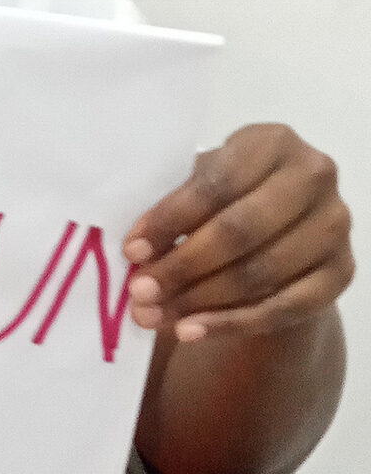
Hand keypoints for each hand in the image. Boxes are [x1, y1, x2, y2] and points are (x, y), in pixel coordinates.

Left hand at [124, 123, 352, 341]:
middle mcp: (312, 178)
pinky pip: (285, 308)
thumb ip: (173, 209)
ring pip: (260, 273)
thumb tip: (137, 257)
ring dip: (199, 300)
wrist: (279, 223)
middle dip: (183, 266)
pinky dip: (232, 323)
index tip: (132, 251)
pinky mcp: (341, 272)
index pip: (216, 184)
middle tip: (140, 292)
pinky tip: (191, 331)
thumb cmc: (223, 195)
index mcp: (271, 143)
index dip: (170, 220)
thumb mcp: (201, 184)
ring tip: (154, 315)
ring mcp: (333, 226)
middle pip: (240, 231)